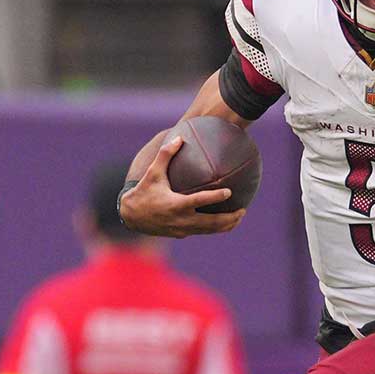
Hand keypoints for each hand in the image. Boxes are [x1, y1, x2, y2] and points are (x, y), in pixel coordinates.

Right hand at [119, 136, 244, 237]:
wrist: (131, 217)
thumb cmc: (143, 192)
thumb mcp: (152, 173)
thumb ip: (165, 155)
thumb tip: (179, 138)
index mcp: (176, 204)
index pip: (200, 201)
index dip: (215, 197)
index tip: (229, 192)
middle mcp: (181, 220)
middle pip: (212, 223)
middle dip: (230, 218)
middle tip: (243, 210)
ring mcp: (182, 230)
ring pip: (209, 231)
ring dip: (226, 225)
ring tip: (239, 216)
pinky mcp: (182, 235)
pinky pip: (202, 232)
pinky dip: (215, 228)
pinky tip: (225, 221)